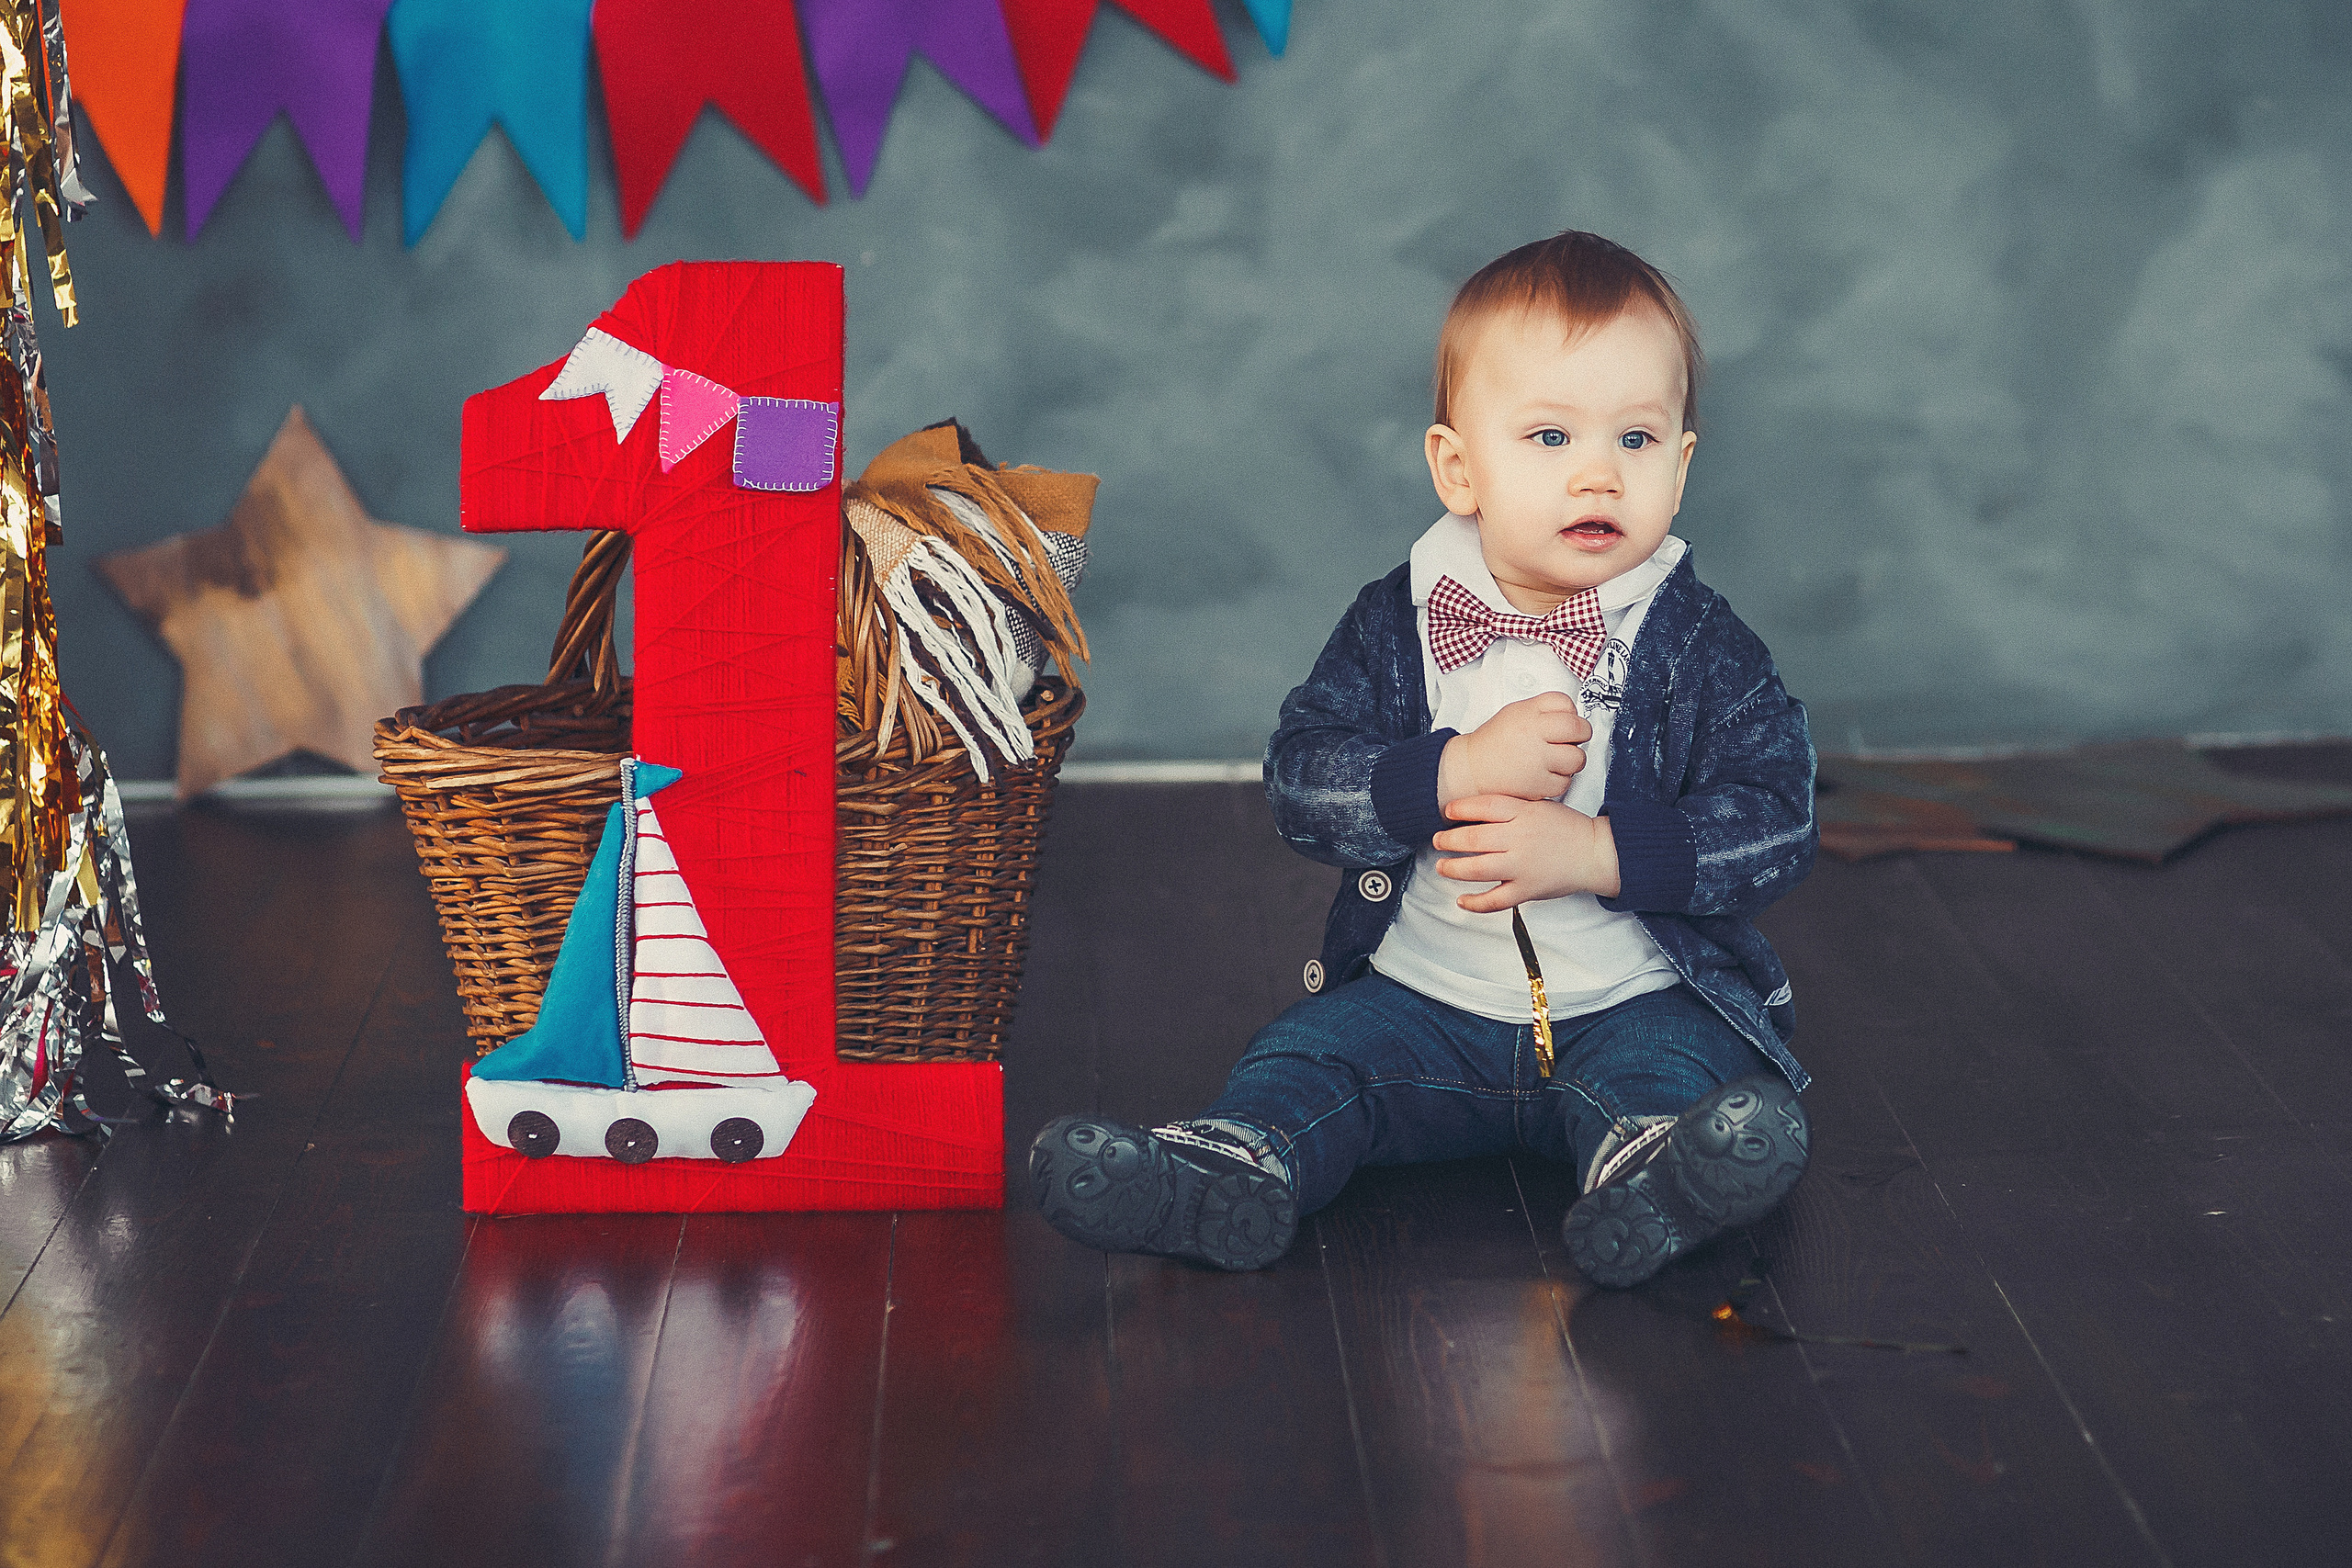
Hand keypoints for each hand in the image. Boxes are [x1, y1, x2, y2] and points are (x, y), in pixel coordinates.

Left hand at [1432, 795, 1619, 911]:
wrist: (1596, 853)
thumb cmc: (1567, 829)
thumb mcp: (1539, 807)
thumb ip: (1510, 808)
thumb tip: (1474, 813)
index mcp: (1524, 814)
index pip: (1485, 806)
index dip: (1461, 808)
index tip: (1447, 811)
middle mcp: (1520, 839)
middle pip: (1474, 838)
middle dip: (1449, 840)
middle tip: (1438, 840)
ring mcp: (1523, 866)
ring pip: (1478, 869)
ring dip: (1454, 868)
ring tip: (1441, 866)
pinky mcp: (1527, 889)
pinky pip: (1496, 900)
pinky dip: (1475, 903)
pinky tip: (1462, 900)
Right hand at [1438, 693, 1592, 804]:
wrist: (1473, 769)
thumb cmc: (1494, 742)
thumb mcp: (1516, 711)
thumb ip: (1544, 709)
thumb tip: (1573, 714)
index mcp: (1528, 715)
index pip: (1566, 704)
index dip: (1571, 712)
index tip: (1568, 719)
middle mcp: (1533, 736)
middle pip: (1579, 729)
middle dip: (1581, 734)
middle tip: (1573, 739)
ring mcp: (1537, 762)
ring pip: (1577, 759)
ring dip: (1572, 759)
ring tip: (1557, 758)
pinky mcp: (1539, 786)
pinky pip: (1566, 782)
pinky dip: (1560, 780)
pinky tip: (1546, 773)